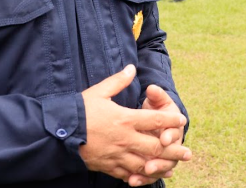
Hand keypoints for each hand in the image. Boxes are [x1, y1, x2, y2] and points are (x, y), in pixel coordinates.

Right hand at [79, 65, 188, 184]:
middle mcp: (125, 139)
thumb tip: (131, 67)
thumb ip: (118, 81)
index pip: (154, 119)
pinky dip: (140, 176)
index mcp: (125, 119)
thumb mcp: (99, 91)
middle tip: (187, 153)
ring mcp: (117, 155)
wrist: (58, 133)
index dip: (170, 119)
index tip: (180, 120)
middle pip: (155, 146)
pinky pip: (128, 174)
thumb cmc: (79, 110)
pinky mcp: (108, 166)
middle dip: (173, 149)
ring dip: (160, 166)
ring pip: (144, 163)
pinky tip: (148, 176)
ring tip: (172, 168)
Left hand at [134, 85, 190, 184]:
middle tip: (150, 165)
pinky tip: (131, 182)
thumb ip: (156, 95)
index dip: (169, 135)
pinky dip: (142, 179)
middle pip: (170, 154)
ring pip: (161, 167)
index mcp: (173, 125)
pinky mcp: (155, 163)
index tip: (163, 138)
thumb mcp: (157, 99)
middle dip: (161, 160)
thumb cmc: (156, 108)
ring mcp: (164, 155)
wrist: (158, 121)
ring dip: (153, 172)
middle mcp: (171, 142)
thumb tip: (151, 88)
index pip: (174, 131)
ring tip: (142, 174)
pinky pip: (150, 175)